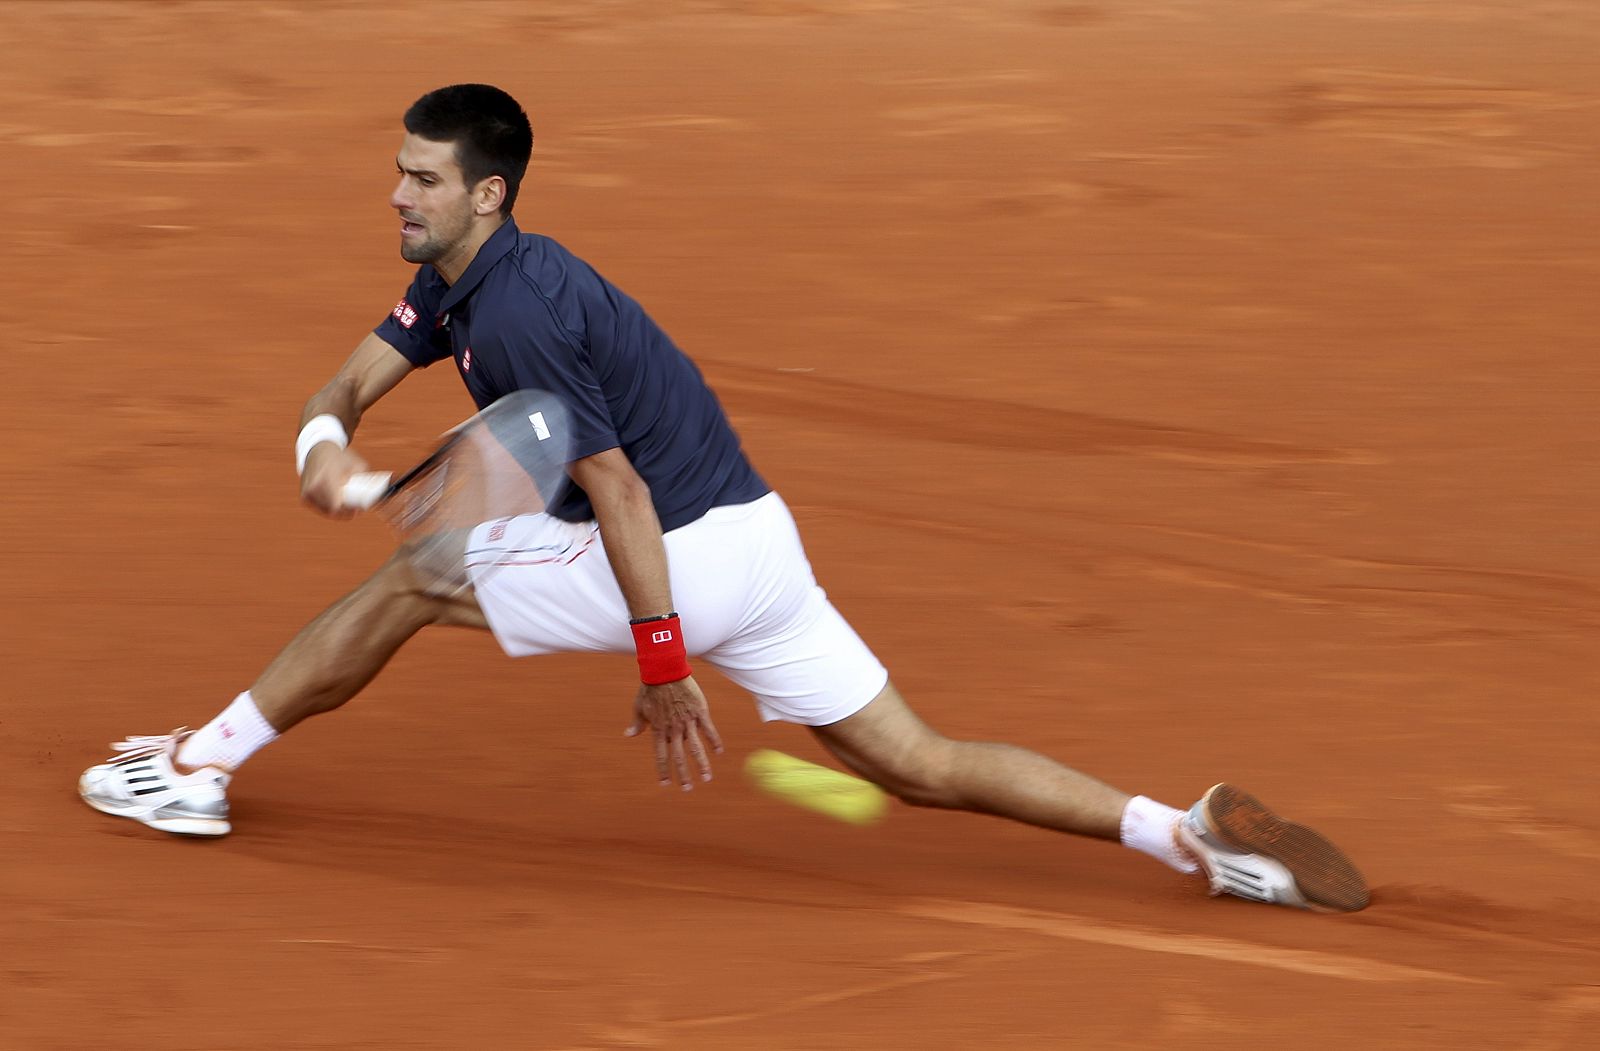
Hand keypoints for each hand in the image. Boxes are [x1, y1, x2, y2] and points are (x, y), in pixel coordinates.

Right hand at [300, 442, 370, 516]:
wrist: (317, 449)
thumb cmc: (339, 457)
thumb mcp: (356, 464)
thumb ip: (366, 479)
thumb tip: (380, 492)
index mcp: (326, 479)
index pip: (336, 505)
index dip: (347, 511)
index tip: (357, 510)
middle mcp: (314, 486)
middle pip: (332, 511)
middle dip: (345, 512)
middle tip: (356, 510)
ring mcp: (307, 492)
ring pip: (325, 511)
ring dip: (336, 511)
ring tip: (347, 507)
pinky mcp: (304, 495)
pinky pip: (318, 507)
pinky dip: (327, 508)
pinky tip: (335, 505)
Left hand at [624, 675, 723, 789]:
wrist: (665, 670)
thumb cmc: (650, 689)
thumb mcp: (639, 707)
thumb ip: (637, 724)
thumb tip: (628, 735)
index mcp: (659, 730)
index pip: (661, 755)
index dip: (663, 771)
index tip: (666, 784)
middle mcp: (673, 729)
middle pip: (679, 757)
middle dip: (684, 775)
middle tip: (688, 789)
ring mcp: (687, 721)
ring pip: (696, 748)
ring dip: (701, 765)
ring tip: (707, 779)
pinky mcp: (699, 712)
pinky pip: (708, 730)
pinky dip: (714, 741)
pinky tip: (719, 752)